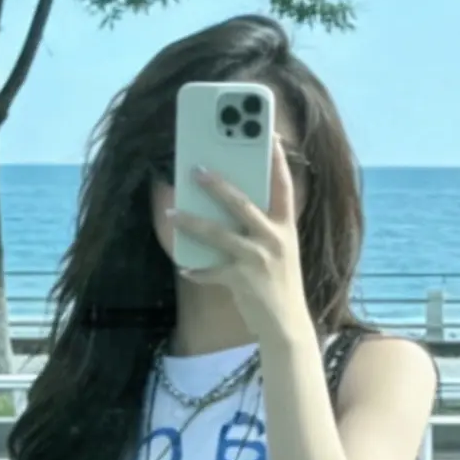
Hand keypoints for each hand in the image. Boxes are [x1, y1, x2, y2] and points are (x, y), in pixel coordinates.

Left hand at [170, 142, 309, 347]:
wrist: (287, 324)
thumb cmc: (279, 282)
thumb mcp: (280, 249)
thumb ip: (262, 227)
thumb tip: (228, 205)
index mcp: (285, 227)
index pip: (283, 186)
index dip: (277, 160)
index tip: (268, 135)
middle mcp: (274, 239)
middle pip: (242, 204)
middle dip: (217, 185)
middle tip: (196, 169)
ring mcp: (258, 259)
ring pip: (219, 234)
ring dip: (192, 222)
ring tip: (172, 213)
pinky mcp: (242, 280)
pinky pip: (211, 271)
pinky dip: (197, 270)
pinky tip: (184, 267)